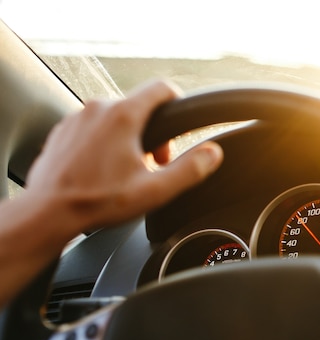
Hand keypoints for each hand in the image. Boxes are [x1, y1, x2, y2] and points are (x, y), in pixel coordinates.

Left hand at [25, 80, 222, 236]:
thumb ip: (190, 169)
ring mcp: (76, 117)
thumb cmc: (98, 201)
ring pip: (114, 118)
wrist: (48, 212)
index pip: (161, 88)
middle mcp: (98, 108)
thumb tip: (213, 153)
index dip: (178, 102)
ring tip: (127, 171)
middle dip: (152, 133)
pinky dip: (104, 143)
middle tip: (153, 165)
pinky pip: (93, 127)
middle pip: (139, 107)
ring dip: (128, 139)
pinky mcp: (63, 130)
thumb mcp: (155, 190)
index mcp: (123, 116)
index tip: (179, 125)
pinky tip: (103, 171)